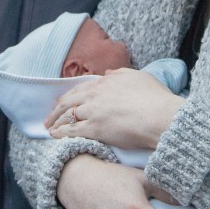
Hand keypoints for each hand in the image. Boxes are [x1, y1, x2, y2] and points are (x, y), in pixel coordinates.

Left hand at [46, 68, 181, 150]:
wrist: (160, 116)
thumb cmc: (156, 98)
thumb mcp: (139, 77)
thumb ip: (121, 74)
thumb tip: (108, 73)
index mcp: (107, 81)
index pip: (82, 87)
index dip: (71, 95)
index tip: (65, 100)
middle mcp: (96, 94)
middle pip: (70, 99)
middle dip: (58, 108)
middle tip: (50, 115)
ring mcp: (94, 111)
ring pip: (67, 114)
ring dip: (56, 120)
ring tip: (49, 126)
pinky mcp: (94, 128)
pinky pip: (71, 130)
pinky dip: (60, 132)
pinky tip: (54, 135)